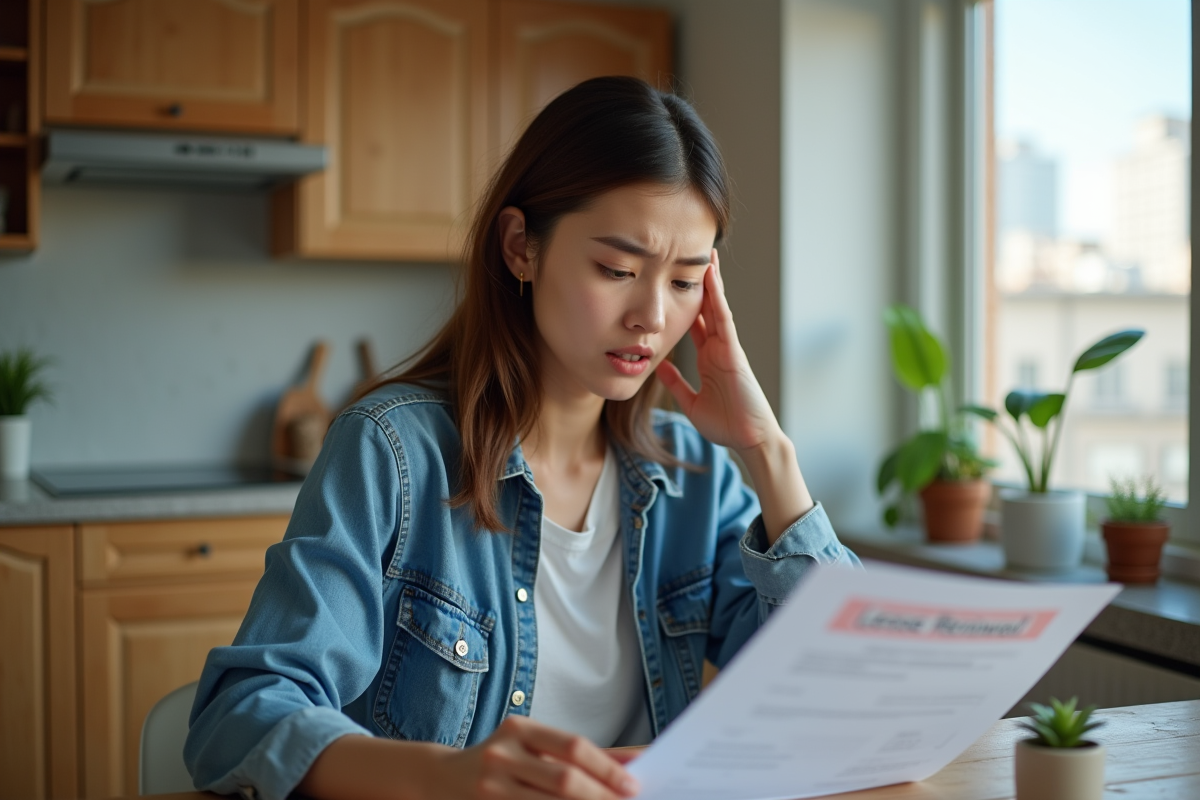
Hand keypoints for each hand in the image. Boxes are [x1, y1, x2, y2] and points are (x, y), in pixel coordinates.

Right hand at [435, 716, 639, 799]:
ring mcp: (490, 787)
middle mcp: (501, 755)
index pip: (572, 747)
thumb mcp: (534, 747)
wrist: (440, 778)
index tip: (633, 785)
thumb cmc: (503, 760)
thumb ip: (580, 754)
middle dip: (600, 796)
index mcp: (519, 730)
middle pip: (563, 780)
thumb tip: (632, 761)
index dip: (606, 768)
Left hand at [656, 250, 781, 455]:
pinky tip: (711, 278)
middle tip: (691, 256)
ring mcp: (728, 348)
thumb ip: (676, 384)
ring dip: (712, 282)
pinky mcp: (734, 352)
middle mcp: (719, 348)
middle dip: (701, 284)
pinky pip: (724, 319)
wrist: (749, 439)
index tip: (674, 283)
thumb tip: (659, 366)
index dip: (686, 303)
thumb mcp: (691, 402)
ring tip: (706, 255)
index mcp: (708, 359)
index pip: (695, 324)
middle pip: (708, 308)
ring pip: (717, 307)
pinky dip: (717, 298)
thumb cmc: (726, 424)